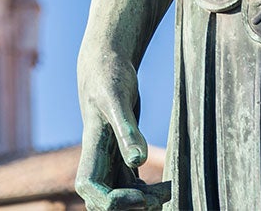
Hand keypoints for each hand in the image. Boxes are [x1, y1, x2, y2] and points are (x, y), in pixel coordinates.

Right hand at [75, 46, 169, 210]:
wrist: (106, 63)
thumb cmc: (109, 76)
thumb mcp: (117, 99)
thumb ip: (127, 130)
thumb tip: (138, 160)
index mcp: (91, 148)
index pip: (90, 190)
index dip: (112, 202)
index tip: (141, 196)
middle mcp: (97, 159)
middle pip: (103, 202)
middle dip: (130, 207)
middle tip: (161, 194)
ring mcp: (109, 160)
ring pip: (121, 197)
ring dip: (143, 201)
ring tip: (169, 189)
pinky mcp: (121, 157)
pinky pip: (131, 186)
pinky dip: (147, 192)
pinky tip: (167, 185)